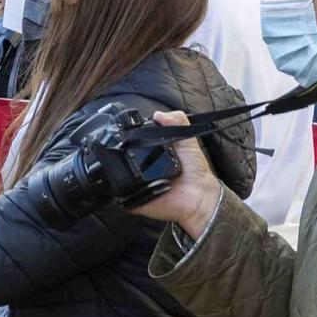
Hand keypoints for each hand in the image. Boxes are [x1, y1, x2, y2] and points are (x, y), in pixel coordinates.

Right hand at [124, 111, 223, 236]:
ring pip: (117, 177)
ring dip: (120, 170)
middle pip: (121, 160)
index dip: (129, 138)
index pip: (132, 145)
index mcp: (150, 156)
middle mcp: (140, 171)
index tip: (126, 130)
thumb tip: (158, 113)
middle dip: (121, 153)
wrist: (199, 195)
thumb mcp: (187, 140)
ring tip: (133, 163)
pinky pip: (121, 198)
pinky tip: (132, 183)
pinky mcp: (135, 202)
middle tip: (127, 147)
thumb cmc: (195, 170)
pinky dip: (122, 193)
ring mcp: (136, 187)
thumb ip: (177, 121)